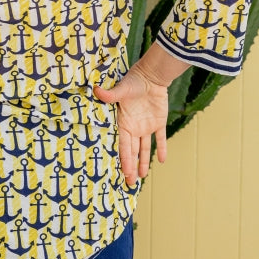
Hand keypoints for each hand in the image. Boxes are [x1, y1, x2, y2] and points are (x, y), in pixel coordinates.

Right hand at [93, 64, 168, 184]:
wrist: (151, 75)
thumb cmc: (134, 81)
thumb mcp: (122, 89)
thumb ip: (110, 94)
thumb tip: (96, 90)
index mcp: (124, 123)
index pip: (124, 146)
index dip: (124, 160)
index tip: (124, 173)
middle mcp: (134, 128)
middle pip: (132, 152)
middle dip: (131, 167)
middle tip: (131, 183)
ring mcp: (146, 126)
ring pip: (145, 149)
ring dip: (144, 162)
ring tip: (143, 176)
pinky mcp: (158, 122)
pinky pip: (160, 138)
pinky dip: (162, 148)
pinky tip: (162, 160)